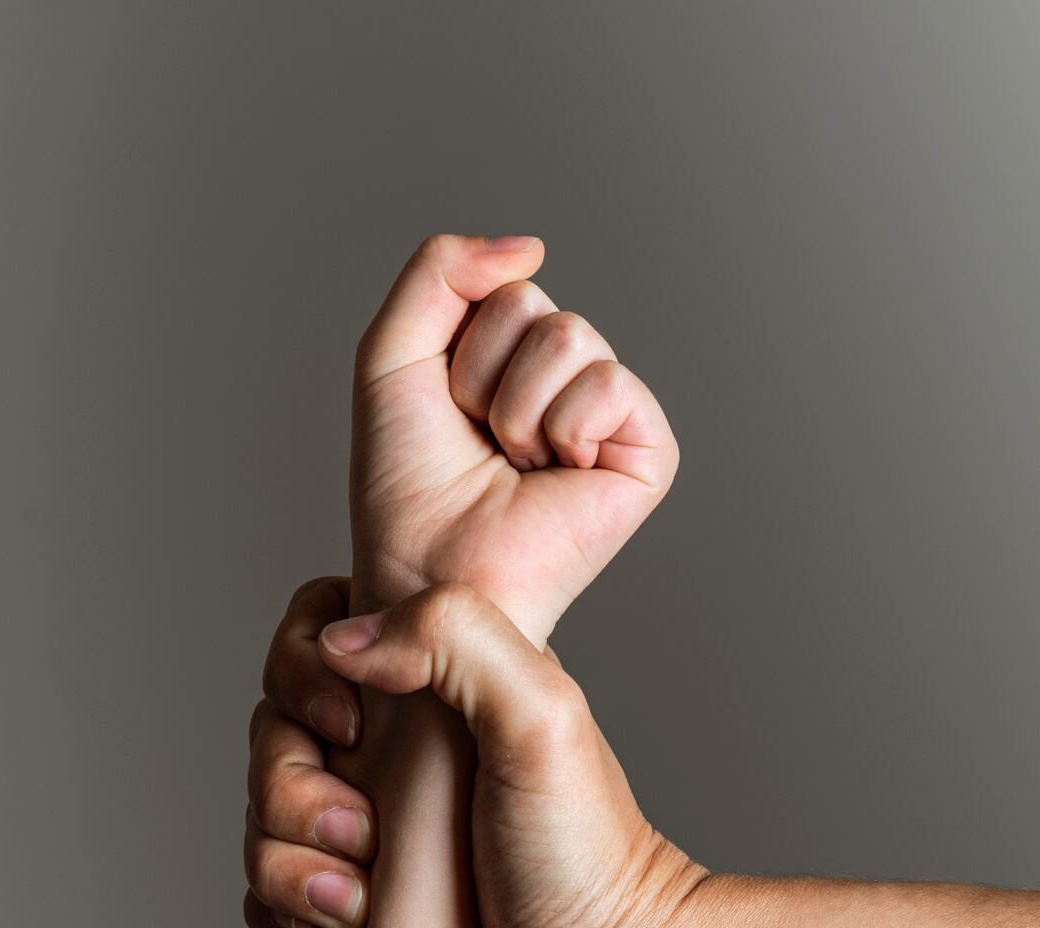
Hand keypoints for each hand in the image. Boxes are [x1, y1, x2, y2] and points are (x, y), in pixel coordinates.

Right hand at [244, 579, 702, 927]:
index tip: (350, 728)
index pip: (321, 631)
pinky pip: (271, 885)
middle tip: (365, 838)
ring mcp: (377, 827)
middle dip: (290, 788)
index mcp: (443, 686)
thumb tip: (342, 643)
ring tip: (355, 904)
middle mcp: (403, 749)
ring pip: (264, 810)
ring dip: (287, 859)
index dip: (304, 671)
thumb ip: (454, 638)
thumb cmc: (584, 861)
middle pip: (276, 728)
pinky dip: (279, 905)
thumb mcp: (541, 718)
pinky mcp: (359, 898)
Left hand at [350, 235, 677, 644]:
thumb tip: (532, 245)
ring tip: (514, 462)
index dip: (455, 346)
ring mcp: (608, 414)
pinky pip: (612, 383)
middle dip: (483, 375)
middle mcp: (563, 378)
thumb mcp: (392, 355)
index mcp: (509, 355)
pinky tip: (556, 473)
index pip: (500, 285)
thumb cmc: (406, 485)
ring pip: (572, 336)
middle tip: (480, 442)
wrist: (429, 570)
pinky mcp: (648, 451)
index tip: (446, 410)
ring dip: (517, 408)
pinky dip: (565, 427)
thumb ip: (438, 272)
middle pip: (532, 304)